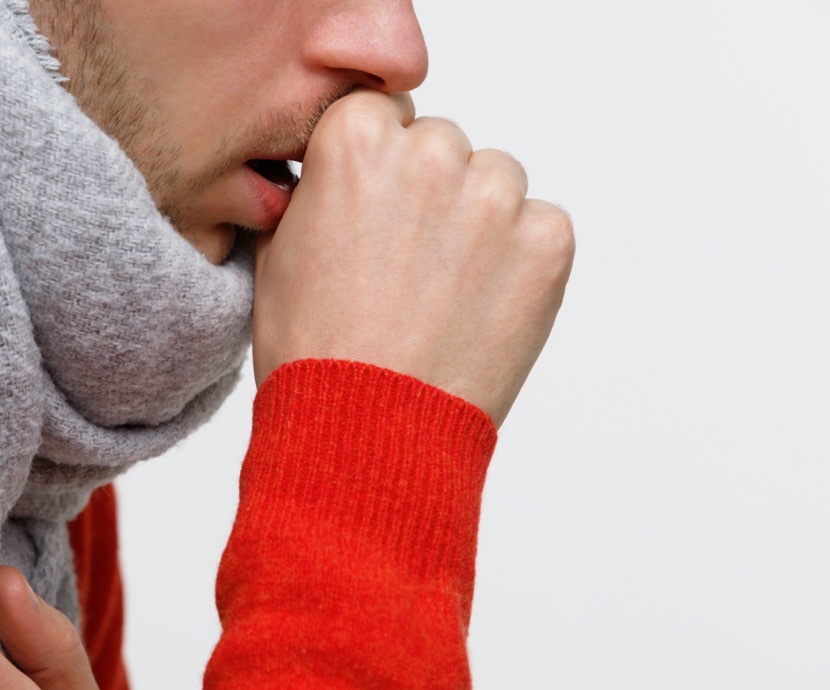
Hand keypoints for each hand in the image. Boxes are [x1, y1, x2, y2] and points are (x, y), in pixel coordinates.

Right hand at [252, 90, 573, 427]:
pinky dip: (522, 262)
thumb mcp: (282, 250)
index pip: (387, 117)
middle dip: (432, 195)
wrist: (368, 431)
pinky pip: (542, 227)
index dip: (381, 172)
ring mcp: (496, 197)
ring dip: (480, 223)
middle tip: (410, 267)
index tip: (378, 218)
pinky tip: (481, 310)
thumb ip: (324, 189)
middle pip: (445, 147)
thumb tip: (349, 177)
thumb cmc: (315, 351)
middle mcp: (431, 153)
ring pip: (497, 182)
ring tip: (446, 295)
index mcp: (356, 139)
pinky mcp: (548, 242)